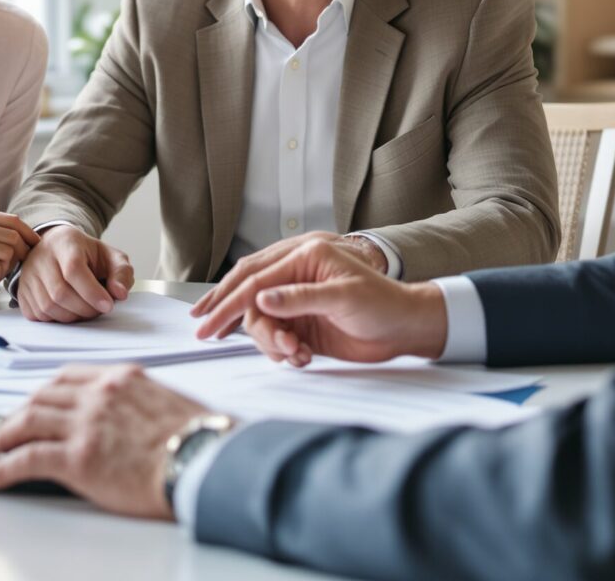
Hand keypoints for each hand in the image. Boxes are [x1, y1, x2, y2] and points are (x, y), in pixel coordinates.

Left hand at [0, 365, 210, 518]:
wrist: (204, 460)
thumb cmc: (200, 439)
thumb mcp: (168, 403)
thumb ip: (140, 403)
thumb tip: (131, 420)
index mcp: (122, 378)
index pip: (70, 376)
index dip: (47, 391)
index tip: (37, 401)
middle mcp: (99, 394)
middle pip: (43, 395)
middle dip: (22, 411)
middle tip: (10, 426)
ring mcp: (86, 423)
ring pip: (28, 420)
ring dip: (6, 434)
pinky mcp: (77, 457)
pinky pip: (26, 458)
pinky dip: (3, 467)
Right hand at [14, 227, 133, 321]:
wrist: (59, 249)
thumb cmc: (87, 255)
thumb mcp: (111, 257)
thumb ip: (122, 272)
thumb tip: (119, 293)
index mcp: (65, 242)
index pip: (74, 270)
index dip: (92, 292)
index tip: (108, 305)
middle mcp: (41, 256)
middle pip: (60, 292)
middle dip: (85, 308)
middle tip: (98, 309)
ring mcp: (27, 274)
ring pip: (47, 306)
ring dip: (72, 316)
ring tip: (85, 310)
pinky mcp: (21, 290)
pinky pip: (37, 314)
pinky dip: (56, 319)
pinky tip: (69, 310)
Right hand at [189, 237, 446, 365]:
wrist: (405, 329)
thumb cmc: (384, 304)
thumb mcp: (343, 297)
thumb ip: (300, 298)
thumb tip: (261, 298)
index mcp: (305, 257)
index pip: (256, 279)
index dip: (229, 300)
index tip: (208, 321)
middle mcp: (297, 275)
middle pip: (249, 294)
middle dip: (230, 316)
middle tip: (208, 334)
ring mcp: (298, 300)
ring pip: (261, 319)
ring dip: (269, 342)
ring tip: (294, 354)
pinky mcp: (302, 323)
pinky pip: (275, 336)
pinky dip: (279, 350)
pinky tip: (299, 356)